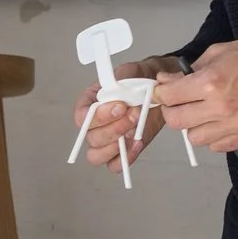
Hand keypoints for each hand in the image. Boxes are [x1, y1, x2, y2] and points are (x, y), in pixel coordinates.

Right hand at [72, 56, 173, 174]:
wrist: (155, 92)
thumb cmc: (138, 81)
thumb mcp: (128, 73)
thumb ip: (119, 81)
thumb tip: (115, 91)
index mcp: (89, 104)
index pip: (82, 117)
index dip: (99, 116)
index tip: (120, 106)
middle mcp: (94, 125)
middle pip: (92, 139)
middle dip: (115, 128)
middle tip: (134, 114)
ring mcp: (107, 141)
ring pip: (97, 156)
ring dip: (118, 145)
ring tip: (135, 129)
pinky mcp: (122, 151)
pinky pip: (115, 165)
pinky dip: (125, 157)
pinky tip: (137, 142)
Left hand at [153, 23, 237, 151]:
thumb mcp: (218, 52)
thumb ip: (189, 70)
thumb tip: (167, 81)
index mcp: (210, 83)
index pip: (169, 97)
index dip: (162, 92)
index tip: (165, 89)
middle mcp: (220, 107)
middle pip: (176, 122)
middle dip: (173, 110)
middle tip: (181, 101)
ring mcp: (234, 125)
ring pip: (194, 138)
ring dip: (193, 125)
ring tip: (203, 111)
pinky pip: (216, 146)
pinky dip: (213, 136)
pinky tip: (219, 121)